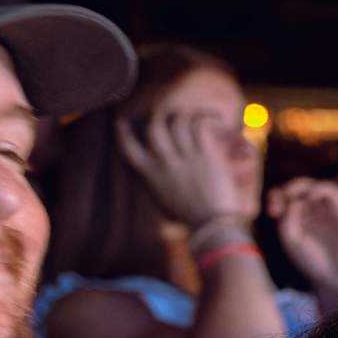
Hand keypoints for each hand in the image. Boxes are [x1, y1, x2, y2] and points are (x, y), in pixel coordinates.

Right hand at [116, 109, 257, 231]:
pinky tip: (215, 117)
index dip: (123, 133)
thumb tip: (150, 170)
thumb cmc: (188, 216)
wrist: (210, 224)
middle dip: (159, 115)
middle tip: (168, 113)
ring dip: (185, 114)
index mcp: (149, 175)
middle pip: (154, 127)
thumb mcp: (160, 200)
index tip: (122, 122)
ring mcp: (183, 157)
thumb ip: (153, 182)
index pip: (128, 148)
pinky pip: (198, 126)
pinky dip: (205, 117)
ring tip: (195, 115)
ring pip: (177, 122)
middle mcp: (163, 162)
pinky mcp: (203, 155)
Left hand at [268, 179, 337, 305]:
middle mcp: (312, 212)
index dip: (275, 198)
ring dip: (300, 186)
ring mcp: (326, 210)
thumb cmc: (313, 261)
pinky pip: (330, 190)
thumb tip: (295, 200)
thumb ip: (287, 218)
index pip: (284, 198)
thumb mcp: (291, 239)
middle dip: (286, 190)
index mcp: (298, 219)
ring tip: (292, 196)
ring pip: (313, 185)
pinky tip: (310, 198)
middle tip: (281, 199)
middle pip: (297, 189)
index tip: (273, 212)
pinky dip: (318, 189)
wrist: (337, 275)